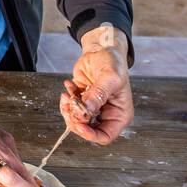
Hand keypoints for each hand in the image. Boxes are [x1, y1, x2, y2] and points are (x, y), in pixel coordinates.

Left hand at [63, 26, 133, 144]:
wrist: (102, 49)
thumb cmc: (113, 63)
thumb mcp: (110, 78)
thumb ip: (98, 95)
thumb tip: (85, 111)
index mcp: (119, 115)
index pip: (105, 136)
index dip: (90, 135)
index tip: (78, 124)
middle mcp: (106, 114)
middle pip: (87, 129)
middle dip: (75, 119)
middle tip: (70, 105)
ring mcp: (93, 108)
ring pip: (75, 120)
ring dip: (68, 108)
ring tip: (67, 94)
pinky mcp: (82, 100)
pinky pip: (70, 107)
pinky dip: (66, 98)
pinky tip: (69, 84)